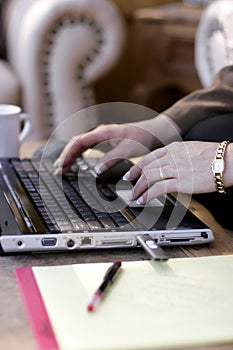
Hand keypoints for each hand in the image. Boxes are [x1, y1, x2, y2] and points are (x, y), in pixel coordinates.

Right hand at [53, 114, 180, 173]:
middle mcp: (100, 133)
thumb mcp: (128, 150)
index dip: (68, 154)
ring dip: (71, 156)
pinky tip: (76, 162)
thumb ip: (112, 159)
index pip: (79, 142)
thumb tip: (97, 170)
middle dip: (66, 156)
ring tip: (62, 168)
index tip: (62, 165)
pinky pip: (88, 148)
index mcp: (103, 132)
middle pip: (76, 143)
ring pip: (81, 145)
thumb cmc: (143, 137)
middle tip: (58, 170)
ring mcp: (102, 137)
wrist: (155, 132)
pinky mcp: (106, 142)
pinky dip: (80, 155)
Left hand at [123, 141, 231, 203]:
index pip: (149, 157)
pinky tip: (143, 200)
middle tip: (129, 187)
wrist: (228, 161)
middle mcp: (171, 156)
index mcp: (174, 148)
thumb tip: (171, 164)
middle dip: (135, 179)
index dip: (138, 166)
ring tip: (134, 196)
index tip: (132, 173)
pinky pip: (158, 189)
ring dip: (139, 189)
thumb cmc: (215, 156)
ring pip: (148, 178)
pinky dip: (147, 195)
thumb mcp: (192, 149)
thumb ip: (179, 156)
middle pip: (146, 168)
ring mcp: (175, 169)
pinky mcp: (180, 181)